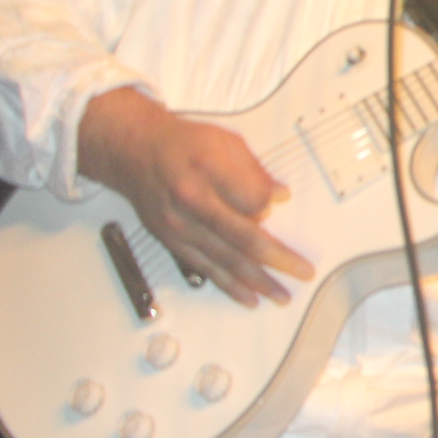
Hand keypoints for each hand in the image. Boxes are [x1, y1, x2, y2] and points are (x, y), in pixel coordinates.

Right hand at [77, 87, 313, 306]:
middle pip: (242, 237)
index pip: (252, 199)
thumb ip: (253, 170)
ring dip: (257, 281)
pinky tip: (248, 297)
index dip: (269, 204)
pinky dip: (229, 285)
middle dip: (278, 258)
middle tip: (303, 271)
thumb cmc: (181, 144)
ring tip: (280, 295)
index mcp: (207, 171)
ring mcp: (180, 227)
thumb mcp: (223, 141)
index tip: (280, 201)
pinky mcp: (173, 242)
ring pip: (226, 260)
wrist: (134, 152)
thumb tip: (279, 195)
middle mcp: (192, 203)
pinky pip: (206, 269)